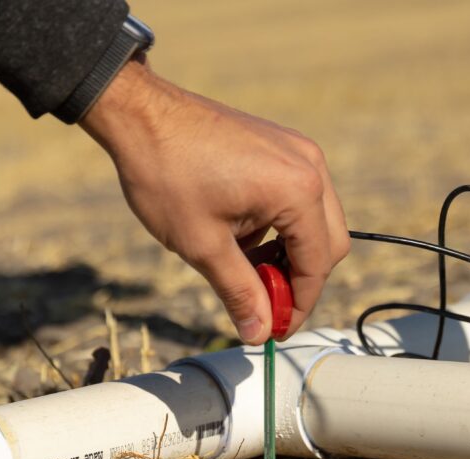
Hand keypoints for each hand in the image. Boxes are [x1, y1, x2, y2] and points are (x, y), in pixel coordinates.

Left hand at [79, 59, 349, 343]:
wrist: (139, 114)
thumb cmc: (167, 175)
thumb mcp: (203, 246)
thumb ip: (239, 293)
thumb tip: (259, 333)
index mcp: (298, 191)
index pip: (317, 264)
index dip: (298, 305)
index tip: (274, 330)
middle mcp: (310, 167)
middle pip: (329, 244)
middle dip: (299, 280)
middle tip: (263, 305)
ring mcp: (299, 152)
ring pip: (315, 222)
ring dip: (288, 254)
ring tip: (244, 270)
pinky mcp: (282, 146)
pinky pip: (299, 198)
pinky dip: (280, 227)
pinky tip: (241, 237)